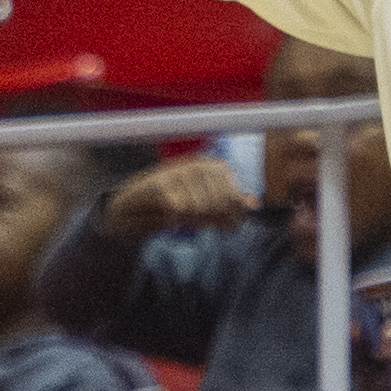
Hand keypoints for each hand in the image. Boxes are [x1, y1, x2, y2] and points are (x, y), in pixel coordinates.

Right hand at [107, 154, 252, 235]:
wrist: (135, 205)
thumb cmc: (176, 203)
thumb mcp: (207, 205)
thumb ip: (230, 204)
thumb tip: (255, 205)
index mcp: (212, 166)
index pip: (232, 195)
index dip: (232, 214)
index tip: (230, 226)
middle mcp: (197, 165)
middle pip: (217, 202)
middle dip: (213, 218)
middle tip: (202, 222)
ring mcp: (178, 172)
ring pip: (199, 207)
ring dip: (194, 219)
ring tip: (186, 218)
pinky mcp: (160, 184)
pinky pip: (179, 210)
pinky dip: (177, 219)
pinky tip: (172, 218)